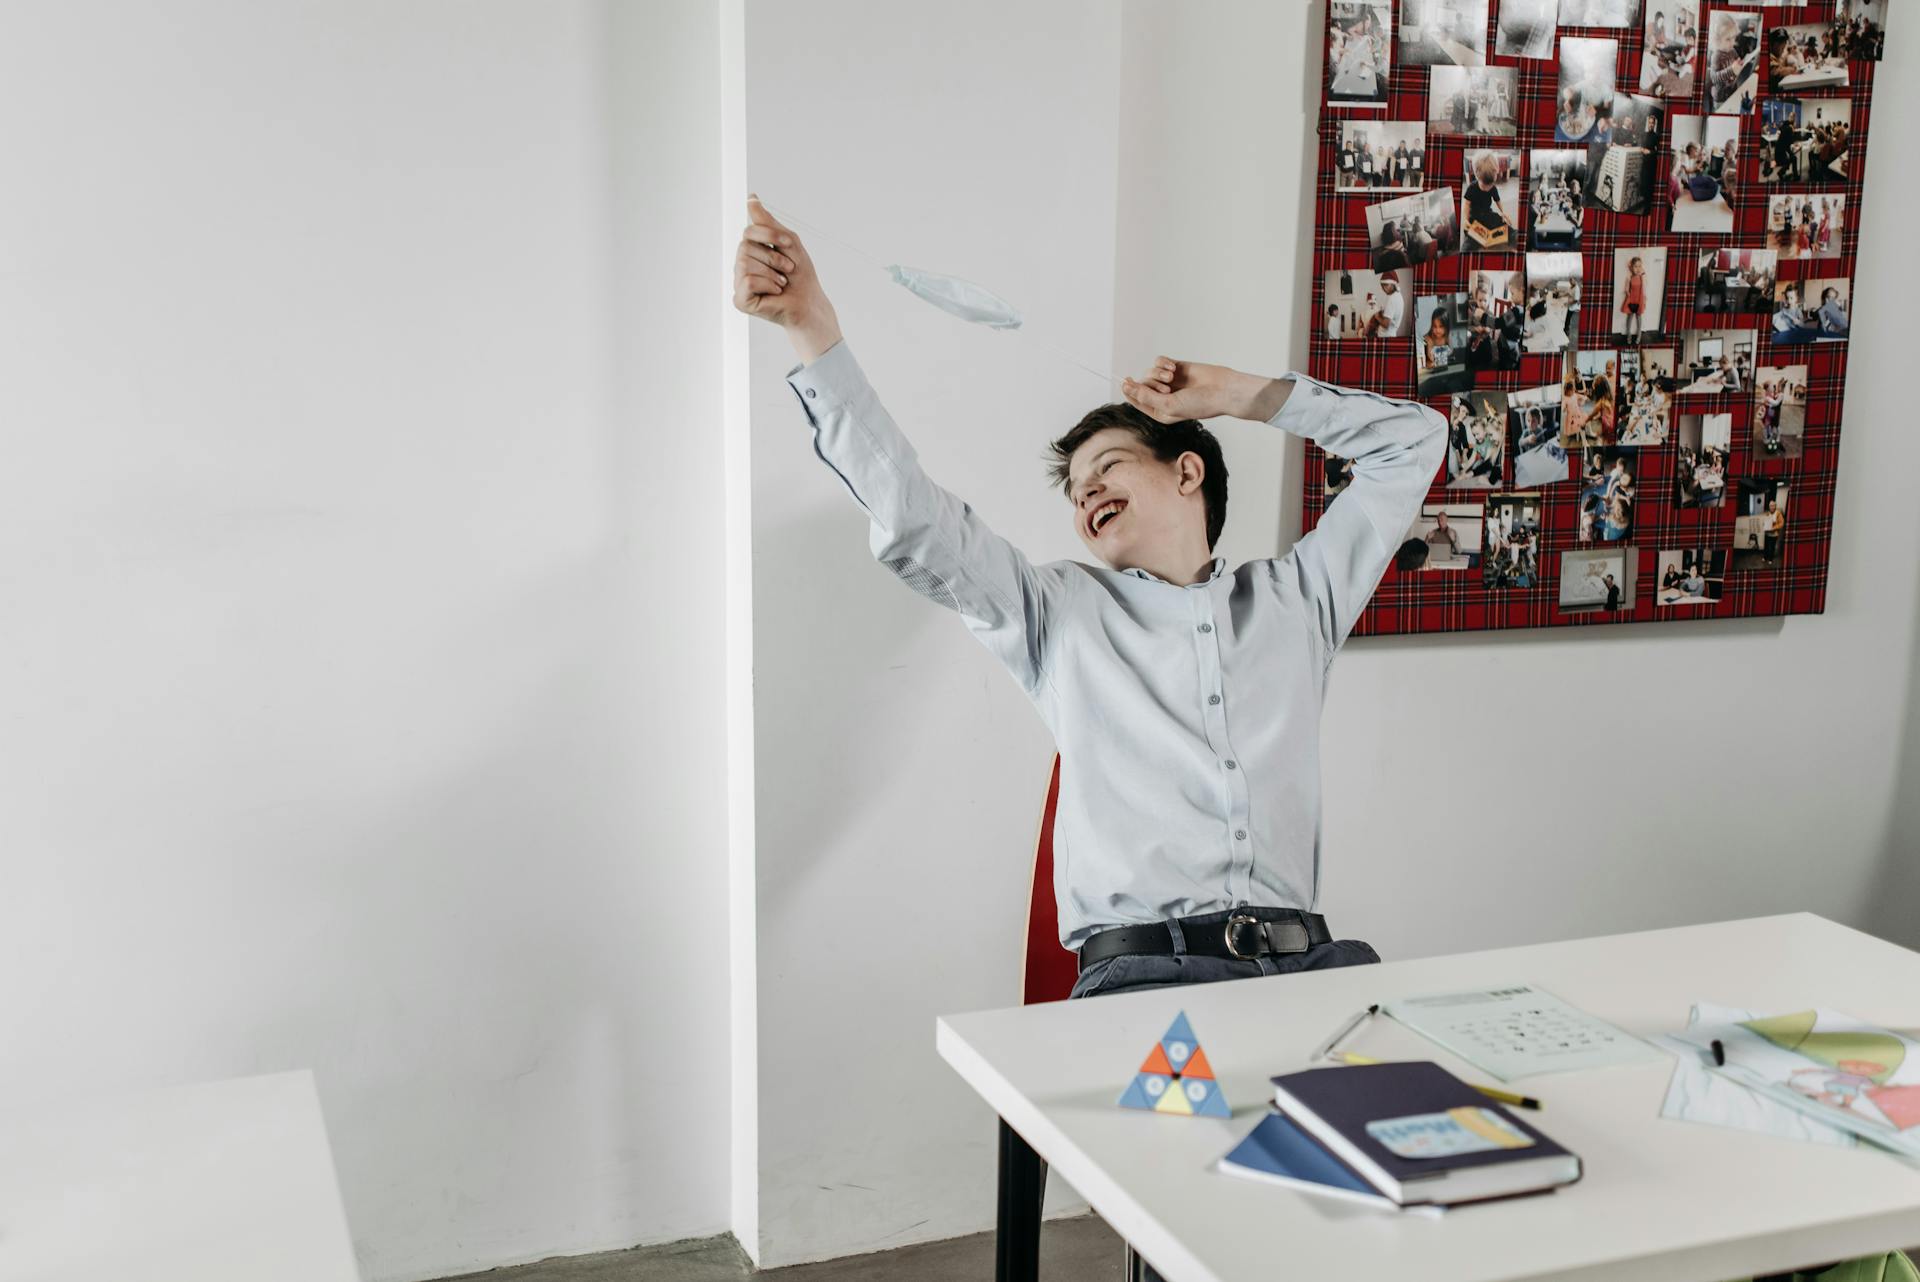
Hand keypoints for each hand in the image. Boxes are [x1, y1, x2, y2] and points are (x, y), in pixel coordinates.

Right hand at [732, 195, 841, 361]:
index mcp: (752, 251)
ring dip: (772, 272)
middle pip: (745, 247)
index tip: (789, 245)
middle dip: (773, 257)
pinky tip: (775, 293)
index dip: (770, 235)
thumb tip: (751, 198)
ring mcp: (739, 283)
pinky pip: (748, 281)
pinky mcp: (740, 299)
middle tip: (786, 270)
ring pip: (745, 263)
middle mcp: (741, 266)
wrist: (810, 302)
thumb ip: (767, 222)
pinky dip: (768, 285)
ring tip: (781, 282)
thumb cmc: (800, 275)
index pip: (749, 231)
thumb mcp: (787, 242)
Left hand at [1121, 357, 1276, 423]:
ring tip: (1172, 376)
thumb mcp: (1169, 405)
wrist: (1222, 390)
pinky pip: (1159, 361)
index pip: (1136, 400)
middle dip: (1150, 383)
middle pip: (1142, 385)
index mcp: (1159, 411)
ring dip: (1158, 372)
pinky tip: (1174, 367)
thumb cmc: (1199, 404)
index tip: (1125, 381)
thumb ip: (1146, 397)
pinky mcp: (1176, 368)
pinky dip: (1163, 362)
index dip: (1129, 391)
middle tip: (1167, 387)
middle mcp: (1162, 397)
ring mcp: (1169, 382)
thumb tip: (1126, 388)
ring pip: (1150, 372)